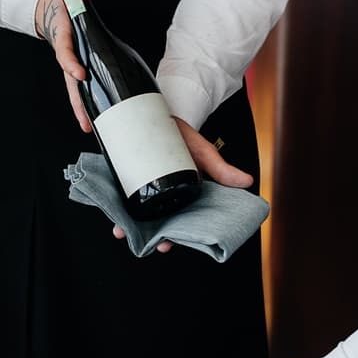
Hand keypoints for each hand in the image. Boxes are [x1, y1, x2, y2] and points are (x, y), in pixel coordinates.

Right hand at [36, 0, 102, 131]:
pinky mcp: (77, 66)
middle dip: (77, 99)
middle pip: (70, 79)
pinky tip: (94, 120)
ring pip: (75, 88)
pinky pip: (82, 86)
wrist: (51, 8)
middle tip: (84, 119)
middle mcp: (66, 50)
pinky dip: (86, 103)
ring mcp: (71, 60)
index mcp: (65, 32)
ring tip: (88, 128)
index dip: (70, 61)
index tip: (79, 72)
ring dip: (81, 107)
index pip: (65, 49)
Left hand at [113, 119, 253, 252]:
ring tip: (121, 230)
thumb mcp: (203, 154)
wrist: (160, 112)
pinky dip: (114, 205)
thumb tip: (248, 181)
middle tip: (139, 239)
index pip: (176, 222)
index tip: (167, 245)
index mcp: (180, 196)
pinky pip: (118, 196)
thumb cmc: (184, 136)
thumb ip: (221, 169)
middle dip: (147, 234)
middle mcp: (161, 195)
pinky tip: (109, 212)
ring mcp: (142, 186)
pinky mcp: (125, 176)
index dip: (172, 236)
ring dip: (126, 223)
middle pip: (153, 221)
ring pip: (134, 212)